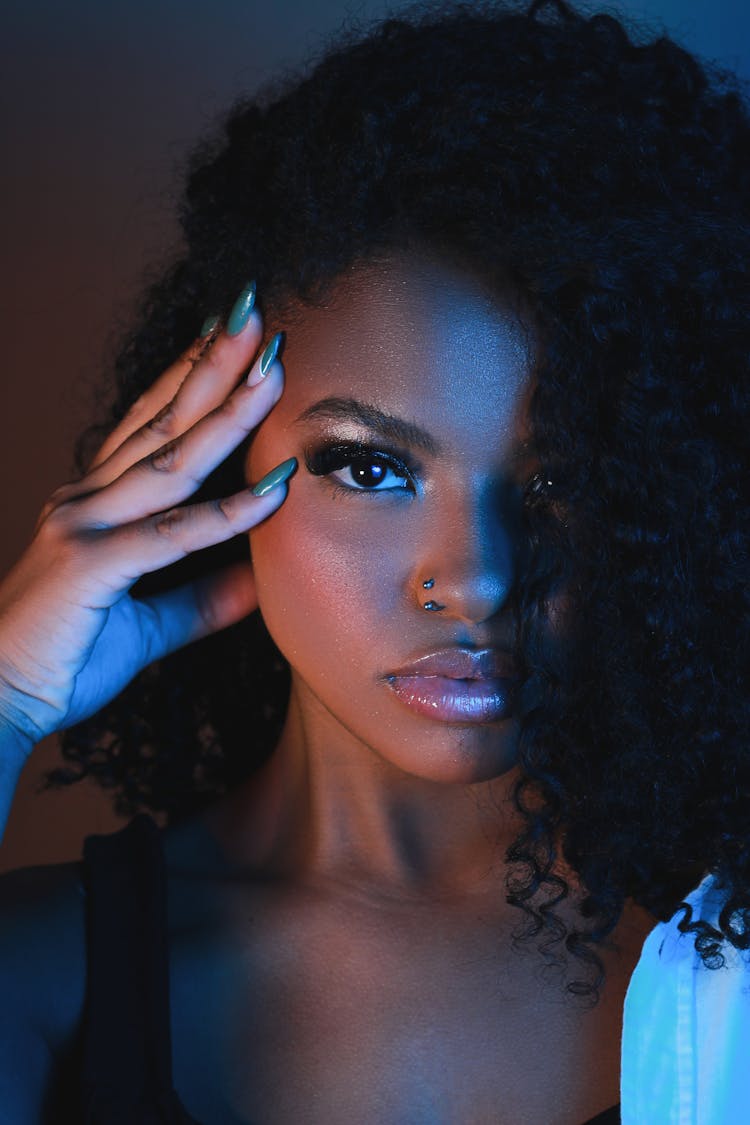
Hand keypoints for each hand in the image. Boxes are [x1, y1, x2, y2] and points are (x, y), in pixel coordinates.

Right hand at [0, 289, 293, 755]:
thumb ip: (202, 596)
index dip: (193, 375)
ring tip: (274, 367)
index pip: (152, 424)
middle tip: (259, 311)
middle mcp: (86, 499)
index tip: (237, 336)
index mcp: (95, 501)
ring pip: (171, 459)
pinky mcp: (89, 567)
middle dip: (214, 363)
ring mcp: (84, 526)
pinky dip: (228, 513)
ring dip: (227, 411)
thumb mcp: (150, 623)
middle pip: (164, 419)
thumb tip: (260, 581)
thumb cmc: (63, 656)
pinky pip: (171, 534)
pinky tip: (276, 488)